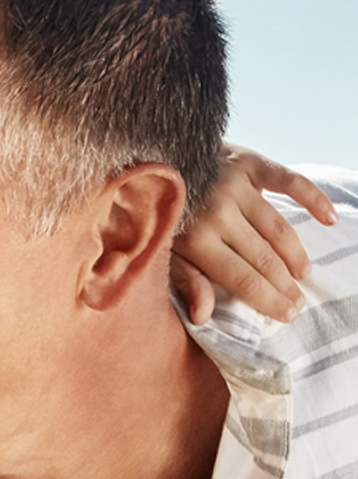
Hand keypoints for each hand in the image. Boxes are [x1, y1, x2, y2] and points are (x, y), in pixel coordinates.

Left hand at [171, 145, 338, 324]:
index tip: (287, 314)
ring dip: (295, 253)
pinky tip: (329, 219)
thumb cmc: (159, 216)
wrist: (150, 162)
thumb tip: (203, 316)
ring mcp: (237, 186)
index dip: (267, 299)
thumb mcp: (160, 255)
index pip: (241, 277)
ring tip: (303, 273)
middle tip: (299, 302)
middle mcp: (219, 213)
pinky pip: (290, 181)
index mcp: (196, 241)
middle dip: (284, 284)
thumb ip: (185, 281)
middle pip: (263, 256)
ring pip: (277, 227)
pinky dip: (313, 199)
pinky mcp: (249, 163)